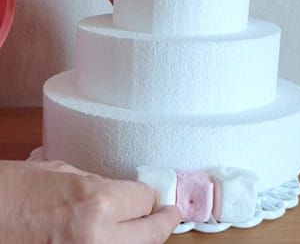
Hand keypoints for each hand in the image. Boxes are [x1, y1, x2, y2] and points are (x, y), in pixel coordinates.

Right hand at [0, 160, 180, 242]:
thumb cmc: (12, 189)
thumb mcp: (61, 174)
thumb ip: (97, 185)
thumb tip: (119, 193)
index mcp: (94, 201)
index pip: (144, 200)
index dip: (148, 194)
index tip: (150, 192)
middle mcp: (97, 237)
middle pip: (151, 234)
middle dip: (163, 222)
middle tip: (171, 213)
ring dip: (145, 238)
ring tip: (151, 227)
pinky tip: (122, 236)